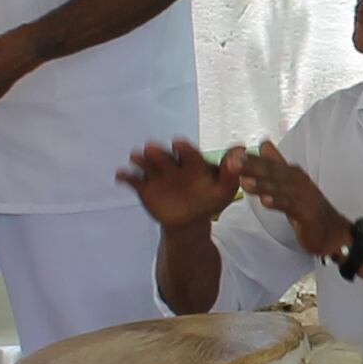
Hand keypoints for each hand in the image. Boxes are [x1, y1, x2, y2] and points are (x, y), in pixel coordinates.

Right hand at [118, 138, 235, 229]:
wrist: (189, 219)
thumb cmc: (209, 201)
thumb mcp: (223, 190)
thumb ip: (231, 173)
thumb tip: (241, 148)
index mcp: (192, 163)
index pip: (188, 154)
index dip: (184, 149)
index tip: (178, 144)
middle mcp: (173, 164)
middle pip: (164, 157)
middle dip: (158, 153)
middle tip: (151, 148)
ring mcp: (157, 174)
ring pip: (147, 164)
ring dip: (141, 160)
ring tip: (135, 157)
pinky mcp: (143, 186)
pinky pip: (133, 180)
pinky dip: (126, 176)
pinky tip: (121, 175)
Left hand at [227, 140, 350, 257]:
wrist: (332, 232)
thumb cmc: (308, 207)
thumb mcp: (291, 182)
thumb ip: (276, 163)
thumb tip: (263, 144)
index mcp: (291, 173)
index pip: (268, 163)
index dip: (250, 159)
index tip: (230, 154)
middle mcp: (297, 181)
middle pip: (272, 172)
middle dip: (252, 167)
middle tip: (233, 162)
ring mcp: (303, 196)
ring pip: (280, 188)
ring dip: (262, 184)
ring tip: (244, 181)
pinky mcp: (307, 213)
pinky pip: (291, 206)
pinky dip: (279, 203)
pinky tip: (265, 201)